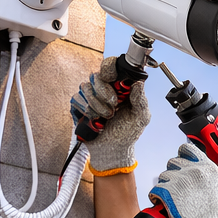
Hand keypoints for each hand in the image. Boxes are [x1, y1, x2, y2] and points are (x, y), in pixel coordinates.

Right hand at [70, 57, 148, 174]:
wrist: (114, 151)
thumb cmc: (128, 134)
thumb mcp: (141, 117)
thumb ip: (140, 100)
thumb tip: (139, 83)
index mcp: (119, 87)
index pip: (110, 67)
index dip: (108, 67)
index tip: (112, 77)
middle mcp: (103, 89)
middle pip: (96, 75)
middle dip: (104, 91)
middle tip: (114, 105)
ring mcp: (90, 97)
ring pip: (85, 87)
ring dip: (97, 104)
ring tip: (106, 116)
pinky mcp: (80, 107)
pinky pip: (76, 99)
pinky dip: (86, 110)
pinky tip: (95, 119)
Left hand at [150, 143, 217, 217]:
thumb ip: (211, 179)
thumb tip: (205, 178)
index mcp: (207, 168)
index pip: (187, 149)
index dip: (181, 156)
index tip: (181, 165)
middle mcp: (193, 170)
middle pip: (173, 162)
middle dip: (173, 173)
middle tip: (176, 186)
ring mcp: (180, 180)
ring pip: (163, 176)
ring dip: (165, 185)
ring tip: (169, 197)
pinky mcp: (169, 192)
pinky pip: (156, 188)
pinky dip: (156, 195)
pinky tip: (159, 201)